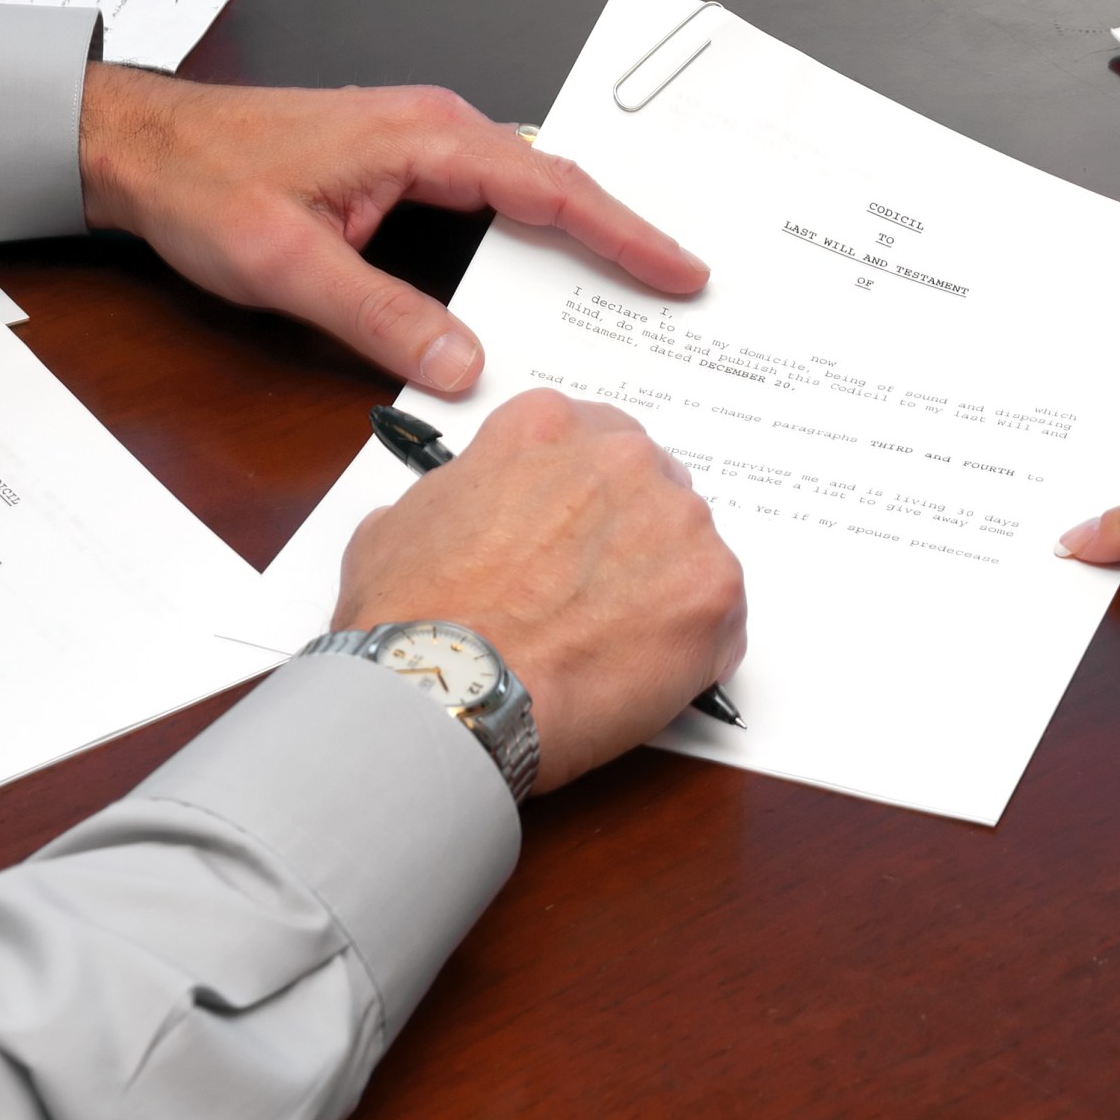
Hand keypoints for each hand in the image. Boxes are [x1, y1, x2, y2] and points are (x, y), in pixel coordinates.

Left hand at [78, 64, 708, 392]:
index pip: (551, 189)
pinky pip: (497, 196)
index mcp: (425, 138)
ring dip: (586, 233)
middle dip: (627, 234)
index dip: (624, 235)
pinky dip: (541, 230)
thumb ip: (381, 318)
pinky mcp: (408, 163)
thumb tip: (462, 365)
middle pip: (559, 184)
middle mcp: (436, 129)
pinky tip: (555, 269)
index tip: (680, 271)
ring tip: (640, 282)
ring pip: (532, 189)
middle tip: (685, 285)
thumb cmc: (203, 182)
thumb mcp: (288, 265)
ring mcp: (424, 142)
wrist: (139, 144)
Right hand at [332, 389, 746, 794]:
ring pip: (690, 551)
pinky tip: (641, 676)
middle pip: (652, 488)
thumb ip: (456, 499)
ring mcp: (677, 523)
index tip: (573, 536)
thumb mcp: (398, 526)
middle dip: (631, 537)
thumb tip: (465, 520)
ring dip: (662, 590)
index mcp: (547, 428)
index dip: (583, 498)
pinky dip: (692, 648)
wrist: (452, 691)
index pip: (593, 441)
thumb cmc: (415, 620)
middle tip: (594, 594)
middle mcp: (622, 460)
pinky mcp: (713, 591)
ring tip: (610, 646)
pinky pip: (721, 618)